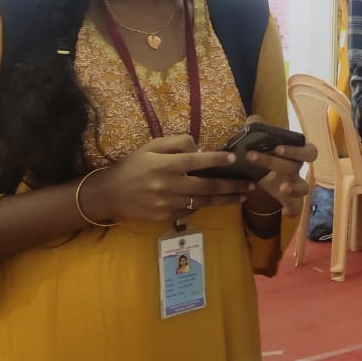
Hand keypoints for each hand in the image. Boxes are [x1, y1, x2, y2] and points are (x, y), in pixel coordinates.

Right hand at [83, 135, 251, 223]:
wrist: (110, 193)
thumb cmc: (133, 166)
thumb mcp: (152, 147)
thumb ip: (177, 143)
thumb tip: (199, 148)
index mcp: (166, 165)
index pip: (197, 161)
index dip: (217, 160)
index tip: (234, 160)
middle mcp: (169, 185)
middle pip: (207, 186)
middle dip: (232, 186)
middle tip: (250, 185)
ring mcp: (168, 204)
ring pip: (203, 201)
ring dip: (225, 199)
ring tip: (242, 196)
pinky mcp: (165, 217)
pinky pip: (190, 210)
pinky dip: (203, 205)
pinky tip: (216, 200)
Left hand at [241, 116, 317, 217]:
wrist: (259, 175)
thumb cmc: (266, 155)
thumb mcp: (260, 142)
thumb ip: (257, 129)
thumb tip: (253, 120)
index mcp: (296, 153)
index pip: (309, 150)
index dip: (295, 149)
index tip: (277, 148)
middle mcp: (299, 169)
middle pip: (295, 166)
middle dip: (274, 162)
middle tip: (253, 157)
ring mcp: (296, 185)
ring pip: (304, 188)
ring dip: (295, 188)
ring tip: (282, 189)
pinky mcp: (289, 200)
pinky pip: (297, 207)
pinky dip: (292, 210)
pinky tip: (283, 212)